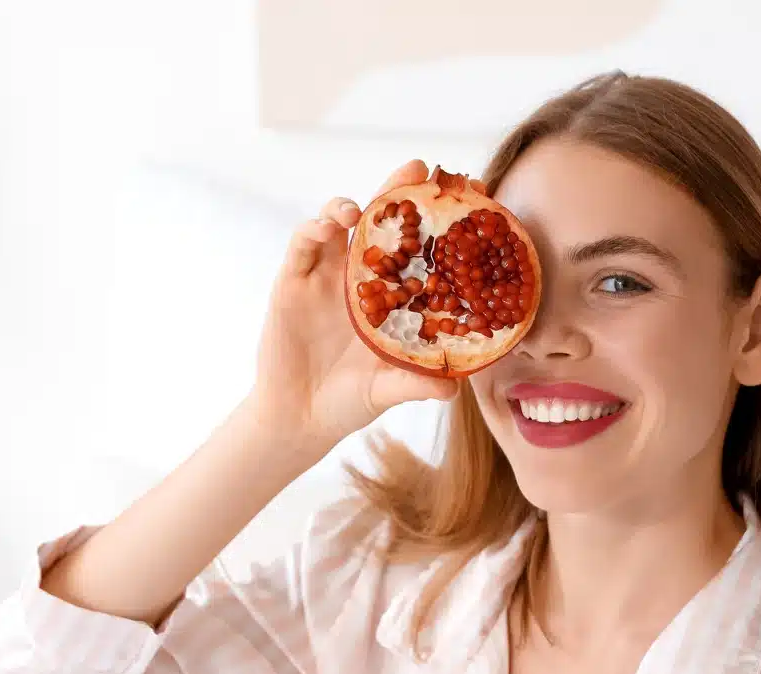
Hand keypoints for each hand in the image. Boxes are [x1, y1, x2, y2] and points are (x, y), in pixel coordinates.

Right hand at [251, 159, 457, 460]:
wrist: (300, 417)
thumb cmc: (350, 400)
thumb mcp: (388, 391)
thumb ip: (417, 385)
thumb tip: (454, 390)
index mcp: (392, 294)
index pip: (419, 246)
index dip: (439, 221)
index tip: (467, 197)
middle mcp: (362, 275)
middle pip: (380, 221)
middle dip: (397, 191)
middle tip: (418, 169)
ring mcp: (326, 274)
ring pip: (337, 222)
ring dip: (347, 205)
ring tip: (359, 208)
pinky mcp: (293, 280)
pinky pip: (302, 244)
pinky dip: (313, 229)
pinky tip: (328, 227)